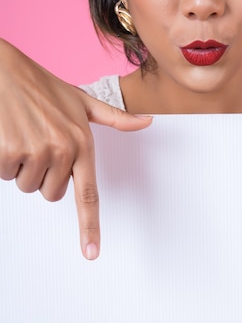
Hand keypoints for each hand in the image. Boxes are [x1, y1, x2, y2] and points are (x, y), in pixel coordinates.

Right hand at [0, 39, 151, 259]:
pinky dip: (3, 160)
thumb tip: (147, 122)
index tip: (92, 252)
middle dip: (43, 174)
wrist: (4, 70)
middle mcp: (62, 151)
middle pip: (51, 193)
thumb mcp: (81, 100)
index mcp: (82, 143)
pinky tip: (7, 134)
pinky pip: (5, 175)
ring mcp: (35, 152)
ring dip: (21, 166)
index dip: (90, 227)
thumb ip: (114, 118)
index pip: (88, 194)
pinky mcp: (9, 152)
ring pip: (27, 185)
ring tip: (22, 133)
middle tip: (38, 141)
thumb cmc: (41, 85)